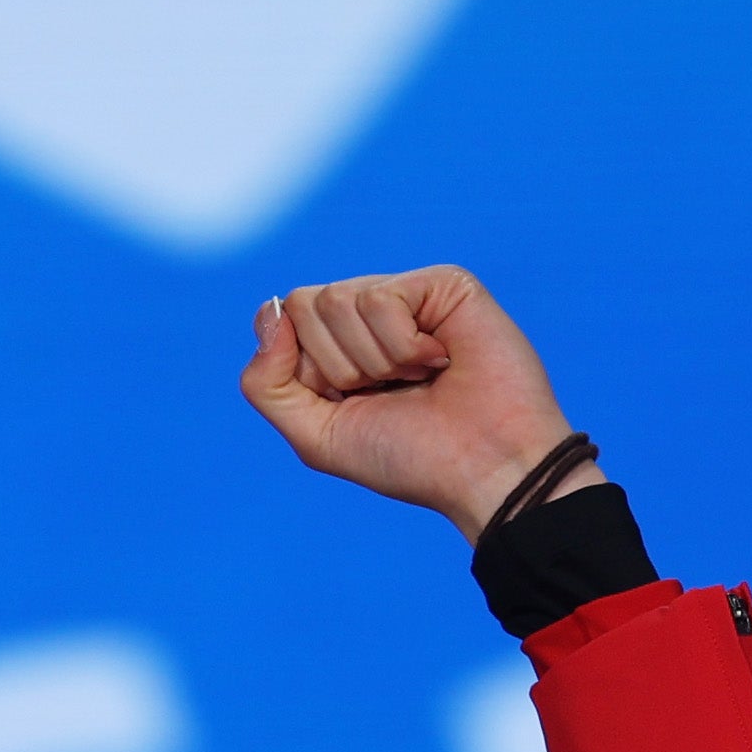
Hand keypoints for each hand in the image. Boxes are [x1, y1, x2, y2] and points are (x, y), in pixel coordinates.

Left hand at [240, 265, 597, 542]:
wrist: (484, 468)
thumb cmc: (411, 458)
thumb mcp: (317, 436)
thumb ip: (267, 383)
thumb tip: (269, 309)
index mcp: (338, 346)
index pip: (283, 322)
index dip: (310, 372)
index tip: (353, 402)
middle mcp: (368, 313)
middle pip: (305, 304)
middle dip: (341, 366)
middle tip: (392, 391)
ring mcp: (406, 294)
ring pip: (336, 300)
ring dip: (376, 360)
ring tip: (421, 378)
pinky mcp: (441, 283)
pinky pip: (379, 298)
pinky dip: (403, 346)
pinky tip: (441, 360)